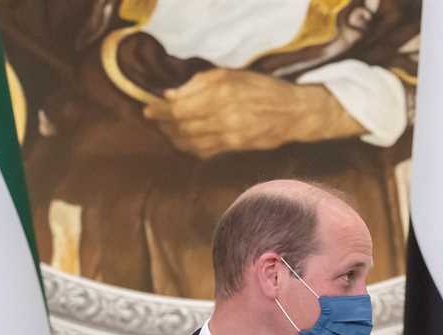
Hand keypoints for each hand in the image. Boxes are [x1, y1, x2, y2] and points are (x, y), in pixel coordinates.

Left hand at [141, 68, 364, 158]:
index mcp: (221, 93)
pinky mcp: (235, 147)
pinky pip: (204, 151)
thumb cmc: (262, 89)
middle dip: (163, 124)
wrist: (294, 112)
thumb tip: (170, 95)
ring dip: (174, 137)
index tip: (148, 108)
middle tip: (155, 120)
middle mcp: (224, 115)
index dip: (160, 110)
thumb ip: (199, 83)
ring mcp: (230, 134)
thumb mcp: (231, 75)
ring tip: (167, 131)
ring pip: (190, 141)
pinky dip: (189, 148)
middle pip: (181, 125)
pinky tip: (184, 142)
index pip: (179, 107)